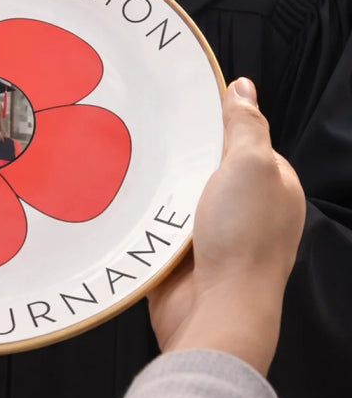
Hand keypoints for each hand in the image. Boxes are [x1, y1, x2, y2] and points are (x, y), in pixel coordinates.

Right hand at [148, 78, 304, 374]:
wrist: (215, 310)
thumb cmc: (243, 239)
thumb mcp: (251, 164)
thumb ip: (246, 124)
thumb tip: (243, 86)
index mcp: (272, 184)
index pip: (241, 138)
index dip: (214, 120)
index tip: (180, 102)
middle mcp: (245, 208)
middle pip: (204, 163)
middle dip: (179, 151)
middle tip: (147, 128)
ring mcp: (212, 232)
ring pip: (176, 191)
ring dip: (157, 182)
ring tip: (129, 157)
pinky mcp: (180, 253)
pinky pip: (156, 221)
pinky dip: (143, 211)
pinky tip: (125, 196)